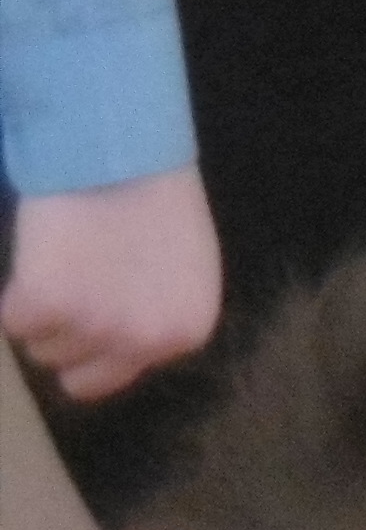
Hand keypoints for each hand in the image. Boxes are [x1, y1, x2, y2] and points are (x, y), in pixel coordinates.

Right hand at [1, 167, 220, 402]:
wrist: (122, 150)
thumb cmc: (154, 200)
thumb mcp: (182, 270)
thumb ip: (157, 316)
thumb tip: (121, 350)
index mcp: (185, 332)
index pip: (111, 378)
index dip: (94, 344)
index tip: (95, 305)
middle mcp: (145, 340)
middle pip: (73, 375)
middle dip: (66, 337)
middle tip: (76, 285)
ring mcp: (95, 325)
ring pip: (39, 348)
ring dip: (44, 310)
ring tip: (70, 257)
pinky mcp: (47, 303)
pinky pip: (11, 322)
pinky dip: (15, 293)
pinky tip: (44, 254)